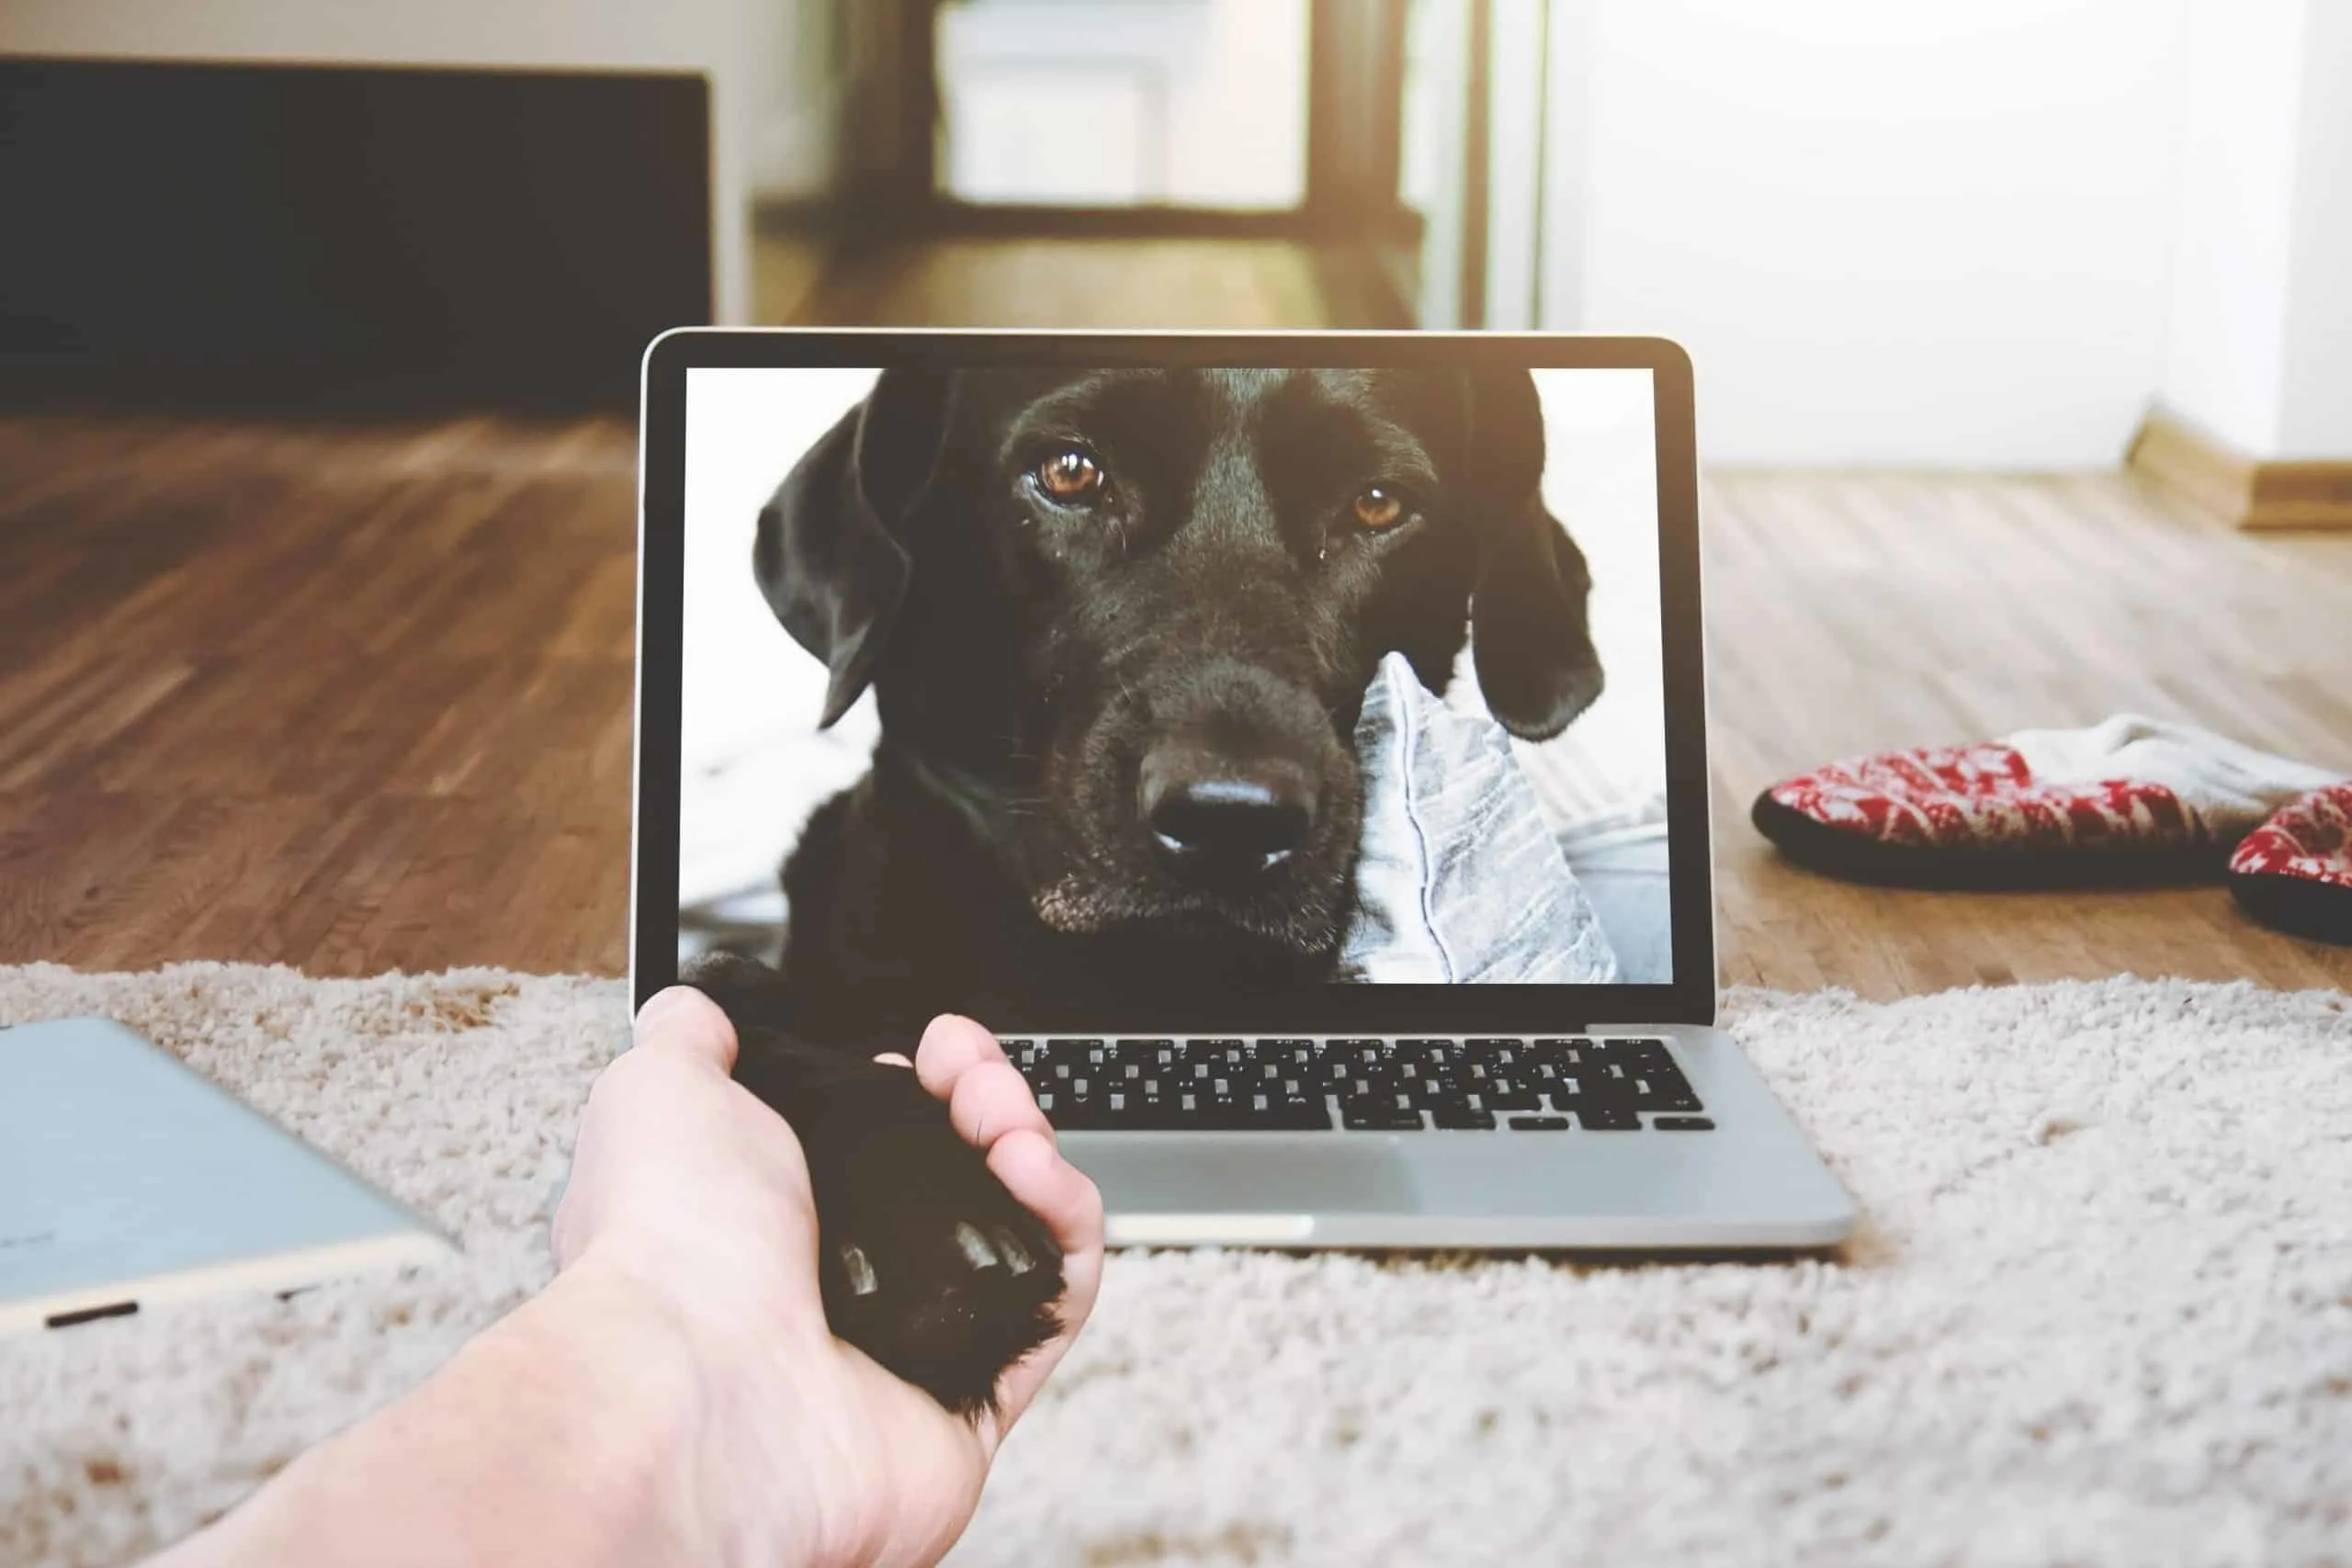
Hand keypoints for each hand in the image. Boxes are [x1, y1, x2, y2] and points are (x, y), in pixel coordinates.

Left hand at [548, 988, 1105, 1567]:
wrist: (700, 1381)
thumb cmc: (666, 1243)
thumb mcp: (657, 1093)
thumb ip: (685, 1038)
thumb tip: (696, 1008)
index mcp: (769, 1217)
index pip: (874, 1141)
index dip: (915, 1084)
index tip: (926, 1049)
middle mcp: (842, 1284)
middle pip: (956, 1174)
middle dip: (982, 1097)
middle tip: (971, 1073)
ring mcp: (914, 1342)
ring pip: (1013, 1229)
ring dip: (1028, 1144)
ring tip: (1005, 1117)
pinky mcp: (978, 1397)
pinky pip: (1056, 1299)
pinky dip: (1067, 1224)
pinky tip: (1036, 1169)